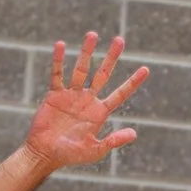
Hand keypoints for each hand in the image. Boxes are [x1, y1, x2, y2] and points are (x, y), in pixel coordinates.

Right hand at [23, 32, 148, 170]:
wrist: (45, 154)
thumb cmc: (70, 155)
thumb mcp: (95, 150)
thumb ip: (113, 141)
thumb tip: (134, 133)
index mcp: (99, 112)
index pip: (120, 94)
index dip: (132, 82)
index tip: (146, 69)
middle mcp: (87, 100)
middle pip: (102, 74)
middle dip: (111, 58)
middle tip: (120, 40)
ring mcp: (71, 95)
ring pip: (81, 69)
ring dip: (86, 52)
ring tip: (93, 34)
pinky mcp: (55, 94)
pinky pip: (57, 75)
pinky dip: (58, 60)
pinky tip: (60, 45)